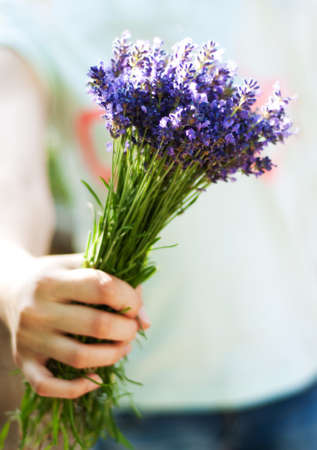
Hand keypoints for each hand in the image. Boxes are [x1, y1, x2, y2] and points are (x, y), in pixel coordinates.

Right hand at [6, 253, 149, 398]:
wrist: (9, 289)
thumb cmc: (56, 275)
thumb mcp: (81, 265)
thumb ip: (117, 283)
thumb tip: (146, 322)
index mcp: (53, 280)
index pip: (102, 287)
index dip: (129, 298)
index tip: (134, 305)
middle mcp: (38, 309)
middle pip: (96, 325)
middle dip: (126, 330)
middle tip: (131, 329)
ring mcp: (29, 338)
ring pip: (79, 357)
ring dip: (112, 356)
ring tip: (123, 348)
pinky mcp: (23, 361)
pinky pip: (48, 386)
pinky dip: (77, 388)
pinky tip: (97, 378)